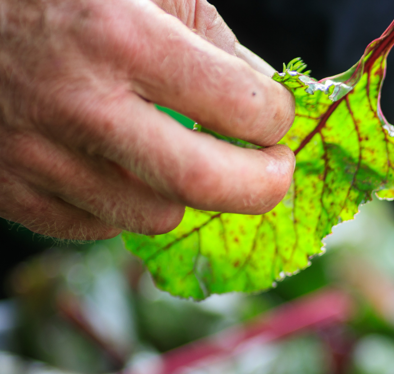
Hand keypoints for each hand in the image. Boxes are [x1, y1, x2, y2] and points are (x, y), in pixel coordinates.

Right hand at [0, 0, 294, 239]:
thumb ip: (211, 40)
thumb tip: (270, 100)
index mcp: (120, 36)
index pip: (242, 107)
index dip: (277, 117)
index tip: (275, 115)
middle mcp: (79, 104)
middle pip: (207, 184)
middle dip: (264, 185)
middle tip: (273, 169)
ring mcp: (37, 154)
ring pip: (156, 216)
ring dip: (184, 191)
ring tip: (179, 152)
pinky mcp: (7, 189)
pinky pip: (98, 227)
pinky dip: (123, 204)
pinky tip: (118, 164)